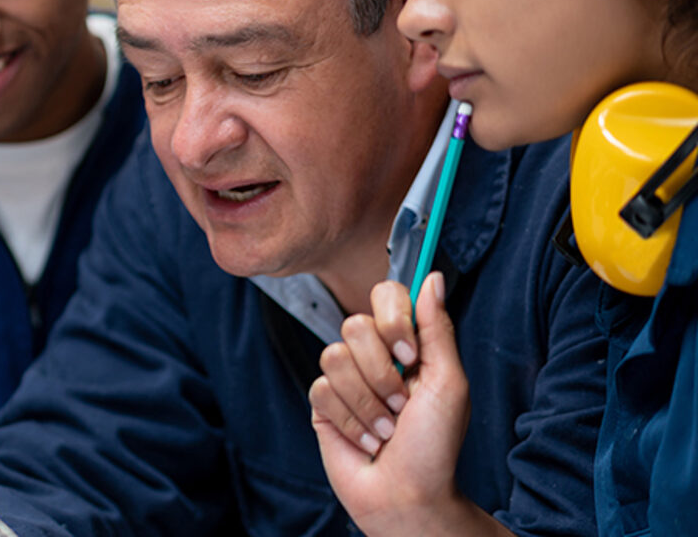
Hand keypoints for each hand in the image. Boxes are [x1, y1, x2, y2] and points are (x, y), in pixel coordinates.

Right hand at [308, 273, 501, 535]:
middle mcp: (373, 355)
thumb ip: (437, 328)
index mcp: (406, 344)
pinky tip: (366, 438)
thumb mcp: (448, 383)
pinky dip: (350, 419)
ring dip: (367, 402)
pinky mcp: (322, 403)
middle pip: (354, 325)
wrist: (406, 494)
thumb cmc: (435, 446)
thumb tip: (432, 277)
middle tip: (401, 403)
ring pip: (334, 358)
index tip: (409, 353)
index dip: (392, 319)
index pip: (386, 296)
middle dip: (381, 373)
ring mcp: (345, 378)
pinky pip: (321, 389)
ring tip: (386, 427)